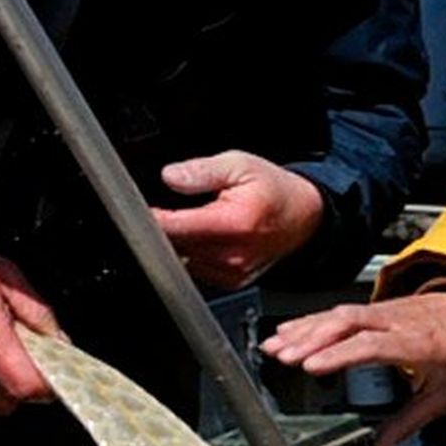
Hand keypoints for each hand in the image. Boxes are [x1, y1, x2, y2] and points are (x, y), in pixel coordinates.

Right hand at [0, 230, 59, 416]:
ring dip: (5, 393)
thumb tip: (60, 339)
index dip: (47, 385)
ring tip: (5, 366)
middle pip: (12, 401)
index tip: (53, 374)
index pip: (27, 386)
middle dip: (28, 387)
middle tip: (30, 364)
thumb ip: (37, 312)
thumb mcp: (5, 276)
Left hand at [153, 150, 326, 289]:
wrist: (306, 217)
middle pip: (175, 245)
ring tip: (195, 220)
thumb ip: (201, 170)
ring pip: (183, 259)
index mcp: (234, 223)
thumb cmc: (275, 190)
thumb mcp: (239, 164)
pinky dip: (193, 253)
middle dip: (166, 227)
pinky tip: (205, 236)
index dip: (150, 216)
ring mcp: (233, 272)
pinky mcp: (232, 281)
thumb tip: (170, 177)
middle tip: (171, 207)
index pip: (174, 227)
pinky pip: (196, 269)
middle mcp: (233, 254)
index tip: (139, 206)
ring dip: (180, 241)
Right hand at [260, 289, 445, 445]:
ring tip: (274, 347)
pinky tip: (286, 333)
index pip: (373, 345)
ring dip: (304, 330)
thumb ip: (410, 422)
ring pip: (338, 315)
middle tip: (284, 358)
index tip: (312, 366)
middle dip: (312, 339)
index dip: (340, 354)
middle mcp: (396, 323)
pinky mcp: (371, 309)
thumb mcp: (444, 395)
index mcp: (418, 344)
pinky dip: (309, 322)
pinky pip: (336, 312)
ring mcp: (382, 312)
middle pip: (348, 324)